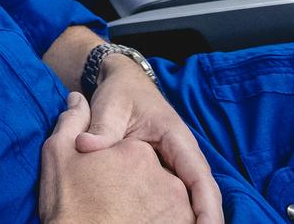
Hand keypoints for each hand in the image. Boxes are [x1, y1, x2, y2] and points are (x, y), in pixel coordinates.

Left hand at [39, 91, 195, 223]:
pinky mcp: (168, 170)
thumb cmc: (120, 93)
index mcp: (176, 136)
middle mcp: (184, 153)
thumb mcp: (110, 105)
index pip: (199, 176)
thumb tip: (85, 145)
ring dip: (195, 219)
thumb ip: (102, 126)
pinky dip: (179, 214)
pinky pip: (180, 196)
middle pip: (204, 193)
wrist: (123, 84)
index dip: (207, 205)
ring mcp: (178, 163)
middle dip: (207, 221)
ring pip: (194, 197)